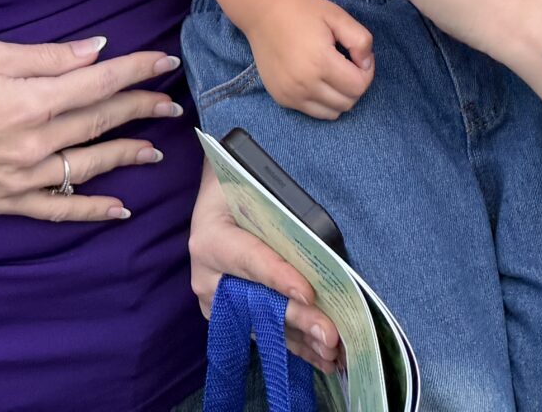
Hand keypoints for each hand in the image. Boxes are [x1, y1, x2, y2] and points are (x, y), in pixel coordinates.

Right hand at [0, 36, 178, 222]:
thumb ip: (49, 56)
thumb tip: (97, 52)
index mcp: (30, 100)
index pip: (100, 83)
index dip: (137, 70)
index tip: (164, 62)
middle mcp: (33, 142)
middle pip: (101, 122)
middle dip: (141, 109)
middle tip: (170, 102)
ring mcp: (23, 178)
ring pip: (90, 166)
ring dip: (127, 155)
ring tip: (154, 148)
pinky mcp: (10, 202)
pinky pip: (60, 210)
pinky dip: (93, 210)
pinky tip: (120, 208)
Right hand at [190, 163, 342, 369]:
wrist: (219, 195)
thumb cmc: (240, 187)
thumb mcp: (255, 191)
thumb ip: (281, 218)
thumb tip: (321, 243)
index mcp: (211, 239)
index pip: (250, 260)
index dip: (279, 277)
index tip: (309, 294)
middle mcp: (208, 277)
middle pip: (258, 301)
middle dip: (299, 319)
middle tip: (330, 335)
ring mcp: (216, 301)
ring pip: (263, 324)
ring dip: (301, 340)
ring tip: (333, 352)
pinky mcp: (229, 315)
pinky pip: (263, 332)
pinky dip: (294, 343)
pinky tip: (319, 355)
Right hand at [250, 0, 374, 119]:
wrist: (263, 13)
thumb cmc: (302, 11)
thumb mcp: (337, 16)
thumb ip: (360, 39)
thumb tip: (366, 64)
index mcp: (320, 61)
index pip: (359, 86)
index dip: (366, 72)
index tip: (358, 57)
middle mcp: (304, 84)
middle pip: (348, 102)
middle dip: (355, 85)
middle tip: (347, 64)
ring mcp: (291, 94)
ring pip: (332, 113)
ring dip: (340, 97)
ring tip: (333, 74)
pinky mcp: (282, 98)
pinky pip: (313, 112)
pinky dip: (322, 101)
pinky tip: (318, 80)